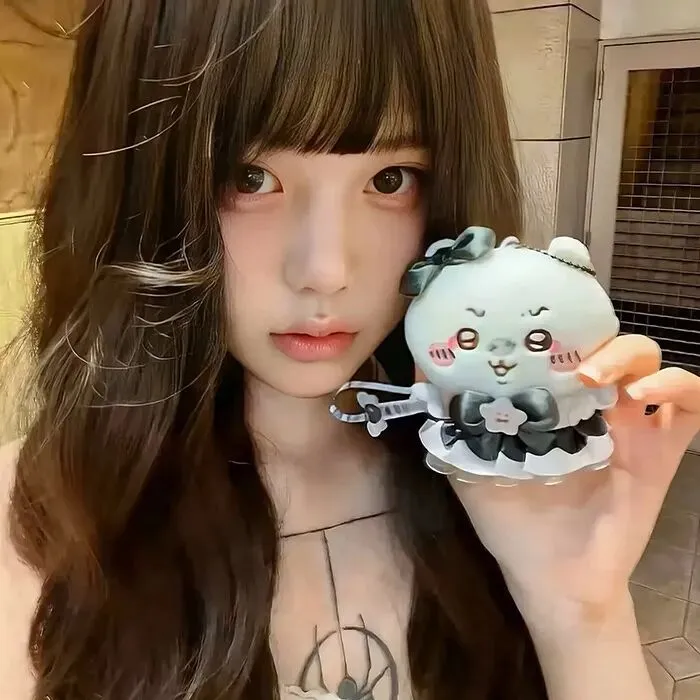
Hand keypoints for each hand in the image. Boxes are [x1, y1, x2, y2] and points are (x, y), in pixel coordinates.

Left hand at [448, 334, 699, 622]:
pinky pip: (691, 406)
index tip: (533, 323)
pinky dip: (678, 387)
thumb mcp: (467, 462)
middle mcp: (592, 408)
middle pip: (607, 344)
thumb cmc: (511, 522)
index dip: (556, 326)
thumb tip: (422, 365)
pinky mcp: (661, 453)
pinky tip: (644, 398)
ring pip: (651, 363)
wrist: (553, 578)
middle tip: (570, 361)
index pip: (564, 345)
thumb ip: (450, 418)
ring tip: (598, 379)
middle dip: (595, 338)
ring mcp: (630, 427)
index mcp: (551, 405)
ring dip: (631, 357)